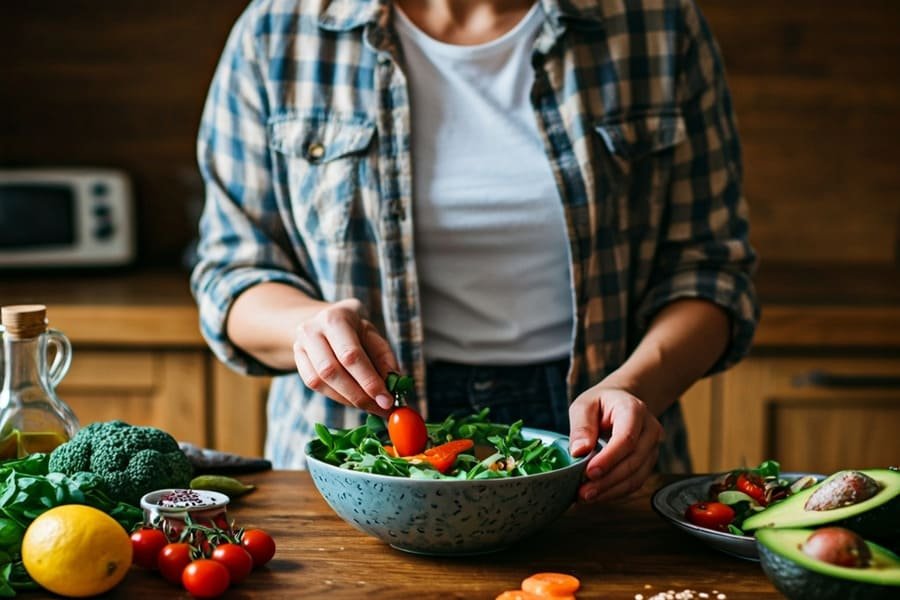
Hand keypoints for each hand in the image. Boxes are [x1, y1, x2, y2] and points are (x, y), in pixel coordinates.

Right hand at [293, 298, 398, 415]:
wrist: (326, 320)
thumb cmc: (355, 330)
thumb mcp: (372, 335)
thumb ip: (383, 357)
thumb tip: (393, 384)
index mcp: (335, 319)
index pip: (350, 355)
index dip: (369, 381)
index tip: (386, 401)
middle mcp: (312, 330)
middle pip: (331, 371)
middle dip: (359, 395)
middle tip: (381, 409)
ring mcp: (300, 346)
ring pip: (320, 381)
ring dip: (348, 399)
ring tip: (370, 407)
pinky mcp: (297, 360)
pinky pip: (314, 385)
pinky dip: (336, 397)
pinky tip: (353, 400)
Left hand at [568, 385, 663, 503]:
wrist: (621, 402)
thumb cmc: (602, 403)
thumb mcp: (585, 405)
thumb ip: (581, 426)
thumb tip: (579, 451)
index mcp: (634, 410)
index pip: (627, 438)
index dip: (609, 459)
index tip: (589, 472)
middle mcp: (650, 430)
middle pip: (633, 461)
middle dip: (607, 480)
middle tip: (583, 492)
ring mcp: (652, 448)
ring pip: (637, 476)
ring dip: (611, 490)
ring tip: (586, 496)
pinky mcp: (648, 462)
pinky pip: (635, 482)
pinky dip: (616, 492)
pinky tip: (597, 495)